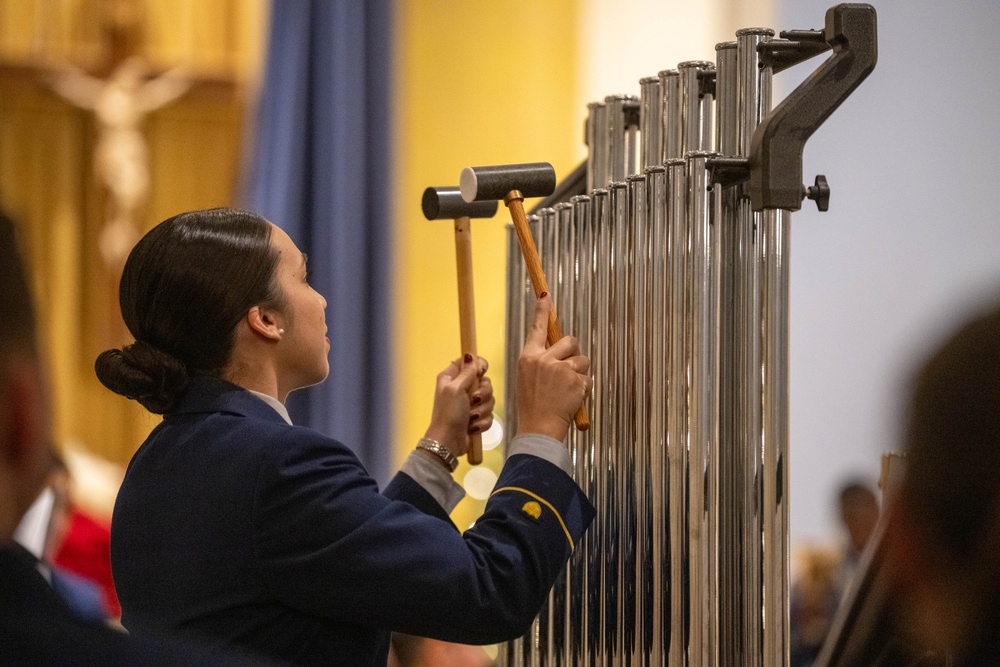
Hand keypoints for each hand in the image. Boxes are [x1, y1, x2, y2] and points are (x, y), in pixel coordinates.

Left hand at [424, 354, 494, 458]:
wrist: (449, 442)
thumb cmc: (449, 413)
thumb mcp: (456, 389)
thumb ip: (466, 372)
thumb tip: (470, 354)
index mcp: (451, 378)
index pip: (469, 362)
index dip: (478, 365)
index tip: (482, 372)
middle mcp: (461, 388)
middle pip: (484, 381)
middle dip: (483, 394)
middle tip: (474, 401)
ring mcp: (469, 404)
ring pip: (489, 399)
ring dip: (482, 410)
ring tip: (471, 417)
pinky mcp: (476, 417)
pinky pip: (489, 414)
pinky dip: (482, 421)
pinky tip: (473, 427)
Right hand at [516, 293, 591, 441]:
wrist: (538, 428)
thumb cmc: (533, 407)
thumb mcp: (528, 379)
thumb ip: (541, 362)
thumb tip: (559, 352)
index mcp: (528, 357)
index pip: (536, 328)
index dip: (542, 310)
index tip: (546, 295)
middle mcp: (543, 358)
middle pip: (570, 341)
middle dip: (574, 353)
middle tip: (568, 372)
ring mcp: (560, 368)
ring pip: (582, 360)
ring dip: (580, 374)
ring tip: (567, 391)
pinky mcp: (575, 380)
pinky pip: (588, 378)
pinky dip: (584, 389)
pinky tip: (572, 399)